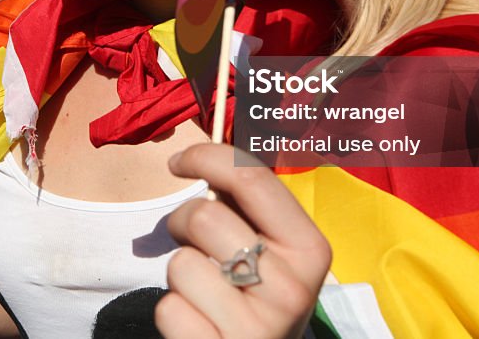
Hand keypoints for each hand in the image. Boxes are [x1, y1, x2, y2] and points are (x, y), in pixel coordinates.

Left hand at [159, 144, 330, 338]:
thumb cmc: (258, 296)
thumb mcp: (272, 252)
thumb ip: (246, 208)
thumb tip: (201, 158)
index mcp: (310, 250)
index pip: (253, 180)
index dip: (206, 157)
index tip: (179, 161)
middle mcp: (292, 290)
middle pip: (205, 217)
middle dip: (182, 222)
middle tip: (190, 239)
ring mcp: (258, 328)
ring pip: (181, 264)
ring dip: (180, 274)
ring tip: (204, 292)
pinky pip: (169, 308)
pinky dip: (174, 312)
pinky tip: (199, 323)